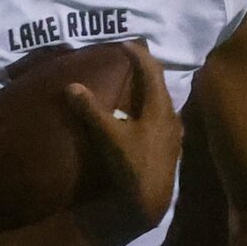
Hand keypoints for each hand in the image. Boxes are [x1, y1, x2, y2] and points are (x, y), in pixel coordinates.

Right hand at [65, 38, 181, 245]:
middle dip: (145, 70)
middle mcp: (172, 116)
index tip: (125, 44)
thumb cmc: (132, 166)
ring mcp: (174, 134)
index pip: (152, 71)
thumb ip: (90, 110)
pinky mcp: (171, 148)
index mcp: (160, 108)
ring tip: (134, 86)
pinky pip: (162, 118)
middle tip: (130, 60)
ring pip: (163, 103)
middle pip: (160, 85)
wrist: (150, 201)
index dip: (139, 55)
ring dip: (149, 91)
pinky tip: (141, 116)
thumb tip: (71, 86)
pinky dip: (151, 109)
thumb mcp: (108, 136)